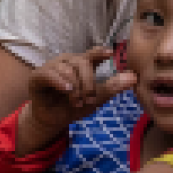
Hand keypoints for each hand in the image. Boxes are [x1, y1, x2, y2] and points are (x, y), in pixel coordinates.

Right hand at [17, 46, 136, 154]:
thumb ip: (112, 87)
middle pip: (82, 62)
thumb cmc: (73, 106)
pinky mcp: (38, 75)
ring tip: (77, 102)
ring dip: (75, 87)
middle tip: (90, 99)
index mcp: (82, 63)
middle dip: (89, 82)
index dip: (101, 51)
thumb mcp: (96, 99)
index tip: (110, 52)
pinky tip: (67, 89)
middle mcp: (68, 61)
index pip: (93, 53)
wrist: (52, 121)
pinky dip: (59, 81)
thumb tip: (134, 77)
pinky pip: (49, 73)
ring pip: (67, 69)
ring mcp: (52, 66)